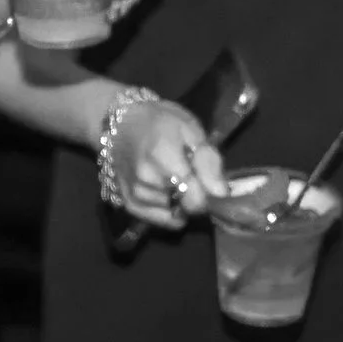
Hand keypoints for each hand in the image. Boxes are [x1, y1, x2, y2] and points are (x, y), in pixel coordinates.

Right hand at [110, 97, 228, 229]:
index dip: (209, 193)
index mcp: (163, 157)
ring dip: (178, 201)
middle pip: (186, 207)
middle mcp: (145, 180)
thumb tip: (220, 193)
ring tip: (171, 177)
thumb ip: (208, 161)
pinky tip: (164, 191)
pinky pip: (158, 219)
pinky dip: (165, 210)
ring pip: (173, 214)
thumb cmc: (161, 122)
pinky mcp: (128, 203)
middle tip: (188, 173)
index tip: (208, 180)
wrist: (122, 123)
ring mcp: (135, 194)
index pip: (196, 199)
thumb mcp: (191, 130)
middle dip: (194, 195)